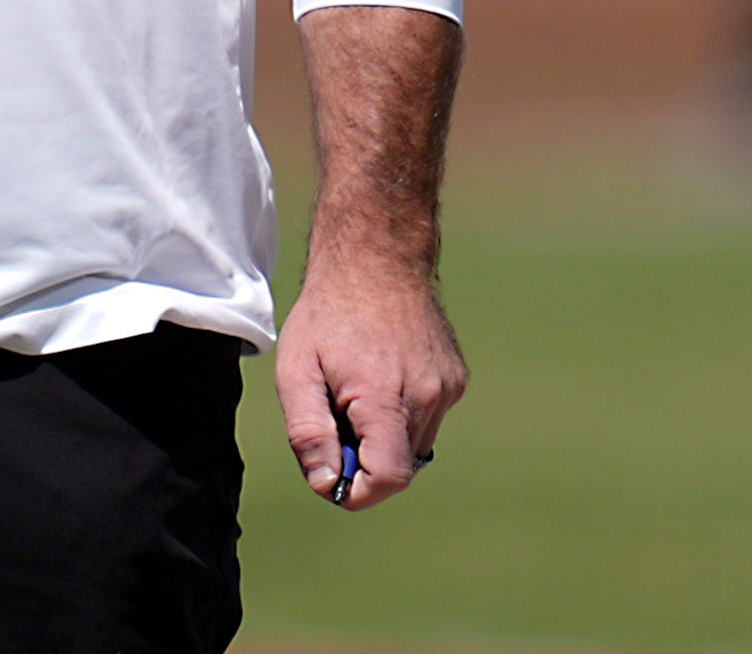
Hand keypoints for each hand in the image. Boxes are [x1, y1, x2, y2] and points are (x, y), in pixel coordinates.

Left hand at [275, 245, 464, 511]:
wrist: (375, 259)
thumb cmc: (327, 314)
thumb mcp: (296, 370)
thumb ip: (308, 432)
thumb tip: (325, 483)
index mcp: (386, 396)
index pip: (389, 477)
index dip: (359, 492)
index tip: (333, 481)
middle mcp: (428, 397)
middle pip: (399, 465)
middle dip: (364, 458)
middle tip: (333, 415)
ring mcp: (448, 388)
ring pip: (414, 444)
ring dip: (383, 436)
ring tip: (355, 390)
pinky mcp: (456, 380)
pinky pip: (427, 418)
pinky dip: (402, 413)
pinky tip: (380, 375)